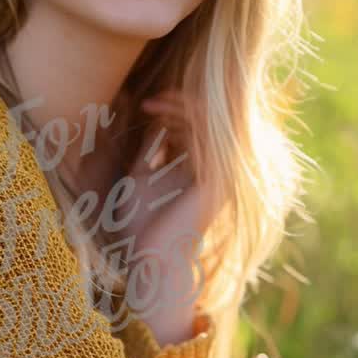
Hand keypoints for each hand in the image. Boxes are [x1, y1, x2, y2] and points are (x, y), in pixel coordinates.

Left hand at [116, 90, 219, 342]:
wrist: (149, 257)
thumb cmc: (141, 223)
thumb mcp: (140, 176)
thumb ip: (148, 149)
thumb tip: (145, 118)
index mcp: (198, 170)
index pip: (192, 127)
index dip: (171, 109)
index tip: (143, 103)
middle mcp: (213, 169)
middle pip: (201, 122)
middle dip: (174, 104)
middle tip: (146, 99)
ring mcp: (218, 172)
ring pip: (206, 122)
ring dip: (177, 106)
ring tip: (150, 102)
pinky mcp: (216, 175)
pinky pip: (205, 132)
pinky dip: (183, 114)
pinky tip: (158, 110)